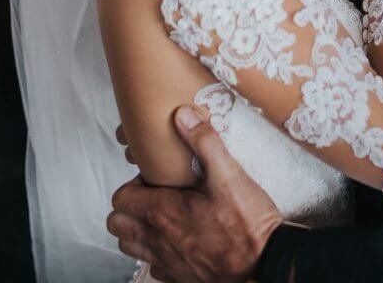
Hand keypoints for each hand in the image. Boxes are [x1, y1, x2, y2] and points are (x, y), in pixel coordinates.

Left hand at [108, 105, 282, 282]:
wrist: (265, 264)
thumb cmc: (247, 223)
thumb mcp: (229, 174)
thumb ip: (204, 142)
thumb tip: (182, 115)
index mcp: (163, 213)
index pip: (120, 199)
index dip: (134, 183)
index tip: (156, 176)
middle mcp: (159, 241)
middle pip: (117, 225)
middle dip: (130, 206)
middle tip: (156, 193)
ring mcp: (168, 262)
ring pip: (130, 247)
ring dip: (139, 229)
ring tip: (164, 213)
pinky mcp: (180, 277)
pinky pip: (153, 265)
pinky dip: (157, 250)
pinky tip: (179, 236)